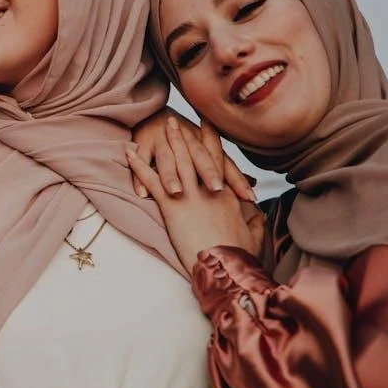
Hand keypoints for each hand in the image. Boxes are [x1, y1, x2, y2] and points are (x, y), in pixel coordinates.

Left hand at [126, 117, 263, 272]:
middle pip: (195, 155)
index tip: (207, 123)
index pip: (218, 160)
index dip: (211, 140)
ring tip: (160, 125)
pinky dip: (139, 166)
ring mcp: (190, 196)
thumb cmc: (239, 256)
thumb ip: (255, 221)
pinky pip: (152, 181)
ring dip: (167, 142)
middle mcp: (208, 189)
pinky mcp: (172, 207)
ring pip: (177, 161)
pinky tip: (129, 153)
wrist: (227, 268)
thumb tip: (258, 214)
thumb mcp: (253, 236)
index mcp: (227, 195)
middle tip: (176, 119)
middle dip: (185, 135)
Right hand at [131, 107, 255, 201]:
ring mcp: (164, 141)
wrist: (153, 112)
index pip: (224, 163)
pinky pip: (141, 160)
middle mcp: (186, 140)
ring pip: (167, 159)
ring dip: (171, 175)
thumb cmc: (183, 140)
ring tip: (176, 192)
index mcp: (204, 145)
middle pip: (198, 157)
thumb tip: (253, 185)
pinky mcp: (143, 144)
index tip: (250, 197)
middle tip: (216, 190)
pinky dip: (140, 175)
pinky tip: (142, 193)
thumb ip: (227, 170)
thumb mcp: (206, 152)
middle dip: (207, 172)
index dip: (236, 179)